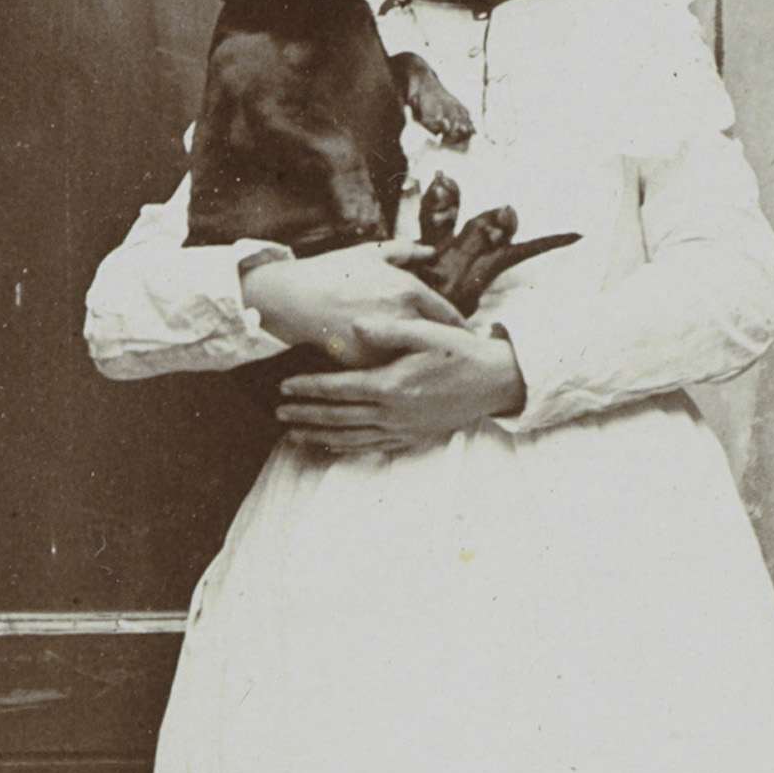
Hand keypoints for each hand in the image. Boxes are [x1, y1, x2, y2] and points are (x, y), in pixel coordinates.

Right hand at [240, 245, 464, 366]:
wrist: (292, 297)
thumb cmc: (331, 271)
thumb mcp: (369, 252)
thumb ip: (404, 250)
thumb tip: (430, 250)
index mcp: (408, 289)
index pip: (448, 314)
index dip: (461, 327)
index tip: (468, 336)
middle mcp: (402, 315)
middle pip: (438, 341)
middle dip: (447, 350)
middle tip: (455, 358)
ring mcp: (385, 341)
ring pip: (415, 359)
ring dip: (423, 364)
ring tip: (432, 371)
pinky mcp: (366, 363)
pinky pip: (388, 369)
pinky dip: (393, 371)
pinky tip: (398, 376)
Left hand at [275, 316, 524, 452]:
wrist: (495, 382)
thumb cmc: (462, 353)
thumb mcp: (429, 332)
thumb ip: (389, 330)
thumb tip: (354, 325)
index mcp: (391, 385)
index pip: (339, 389)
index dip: (309, 388)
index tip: (284, 387)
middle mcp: (393, 412)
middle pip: (338, 417)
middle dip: (305, 415)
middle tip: (278, 414)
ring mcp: (402, 428)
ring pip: (351, 437)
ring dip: (320, 435)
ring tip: (294, 434)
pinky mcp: (412, 437)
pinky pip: (372, 446)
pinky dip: (347, 447)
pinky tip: (333, 446)